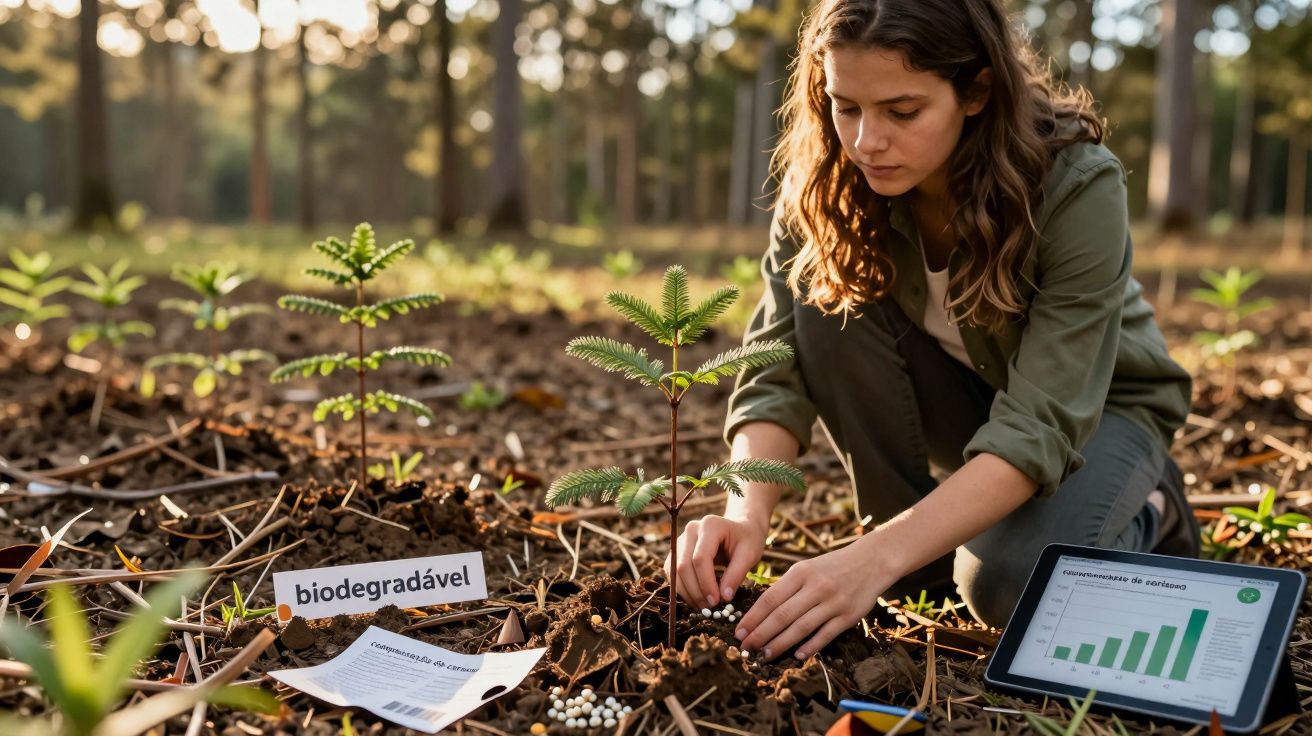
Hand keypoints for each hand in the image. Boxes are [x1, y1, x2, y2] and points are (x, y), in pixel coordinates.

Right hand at [662, 514, 767, 608]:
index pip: (700, 558)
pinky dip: (683, 589)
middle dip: (696, 591)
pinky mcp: (676, 551)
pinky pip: (673, 573)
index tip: (717, 602)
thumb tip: (723, 598)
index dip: (706, 583)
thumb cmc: (747, 540)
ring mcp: (681, 540)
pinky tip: (697, 598)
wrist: (740, 530)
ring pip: (675, 571)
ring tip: (705, 606)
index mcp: (710, 525)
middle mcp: (691, 529)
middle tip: (710, 608)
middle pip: (683, 566)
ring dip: (688, 593)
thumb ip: (736, 574)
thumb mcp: (750, 554)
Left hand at [734, 537, 895, 660]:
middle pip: (782, 616)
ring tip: (765, 655)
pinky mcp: (847, 616)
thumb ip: (787, 586)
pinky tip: (796, 655)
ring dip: (780, 644)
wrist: (871, 561)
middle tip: (746, 647)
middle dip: (760, 634)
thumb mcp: (807, 567)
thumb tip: (761, 610)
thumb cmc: (832, 566)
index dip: (752, 617)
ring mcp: (832, 603)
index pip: (770, 599)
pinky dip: (809, 647)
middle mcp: (815, 587)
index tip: (739, 631)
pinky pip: (825, 635)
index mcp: (801, 573)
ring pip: (800, 628)